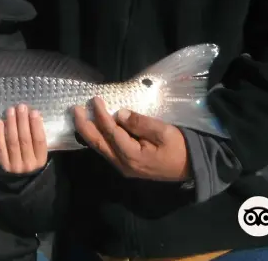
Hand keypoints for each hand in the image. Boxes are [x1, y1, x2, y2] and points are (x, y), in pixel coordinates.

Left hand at [0, 104, 47, 173]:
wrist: (20, 185)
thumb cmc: (32, 163)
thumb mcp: (40, 154)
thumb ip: (38, 138)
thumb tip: (35, 116)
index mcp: (41, 160)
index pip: (39, 140)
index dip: (36, 125)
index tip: (34, 112)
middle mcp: (29, 163)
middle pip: (25, 139)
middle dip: (23, 121)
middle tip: (21, 107)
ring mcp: (15, 165)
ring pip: (13, 141)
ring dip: (11, 124)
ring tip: (11, 110)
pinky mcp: (3, 165)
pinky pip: (1, 147)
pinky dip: (0, 134)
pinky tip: (0, 122)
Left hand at [72, 96, 189, 180]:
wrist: (192, 167)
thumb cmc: (180, 148)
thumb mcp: (164, 132)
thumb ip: (140, 123)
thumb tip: (120, 114)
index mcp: (132, 155)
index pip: (110, 131)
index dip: (101, 114)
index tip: (95, 99)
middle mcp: (123, 163)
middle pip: (98, 143)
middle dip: (84, 125)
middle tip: (75, 109)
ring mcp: (124, 167)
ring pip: (100, 148)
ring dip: (89, 132)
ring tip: (80, 116)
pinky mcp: (127, 166)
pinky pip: (107, 151)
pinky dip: (98, 138)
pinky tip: (94, 129)